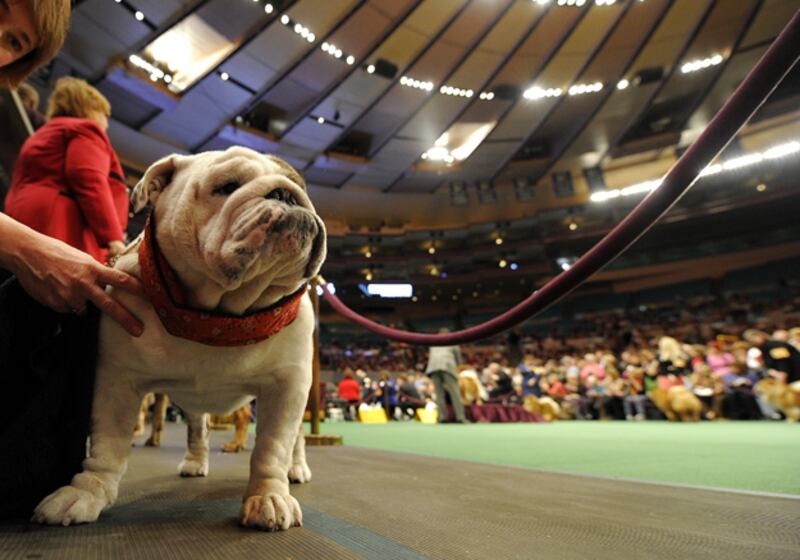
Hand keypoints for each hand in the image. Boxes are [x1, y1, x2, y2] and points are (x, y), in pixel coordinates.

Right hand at [2, 220, 144, 336]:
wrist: (27, 253)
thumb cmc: (58, 252)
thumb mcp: (83, 258)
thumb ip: (98, 272)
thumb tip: (115, 281)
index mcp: (92, 269)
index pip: (121, 280)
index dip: (138, 289)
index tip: (153, 298)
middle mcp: (83, 283)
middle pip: (109, 305)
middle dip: (125, 319)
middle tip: (139, 331)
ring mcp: (68, 296)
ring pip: (83, 309)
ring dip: (81, 302)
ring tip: (68, 286)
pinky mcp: (55, 304)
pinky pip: (67, 309)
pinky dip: (65, 302)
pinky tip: (57, 289)